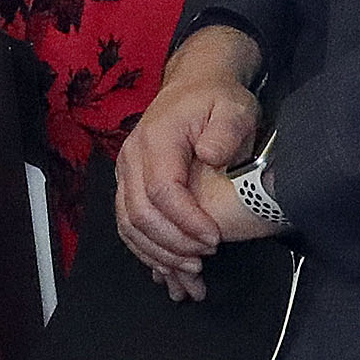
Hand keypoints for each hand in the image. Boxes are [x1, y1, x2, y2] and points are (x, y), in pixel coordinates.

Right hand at [119, 31, 268, 300]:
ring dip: (156, 254)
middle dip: (170, 245)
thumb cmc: (218, 100)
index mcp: (156, 139)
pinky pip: (127, 225)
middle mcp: (131, 158)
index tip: (215, 240)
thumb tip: (210, 157)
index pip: (162, 190)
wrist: (194, 86)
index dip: (186, 221)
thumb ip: (226, 130)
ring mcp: (125, 173)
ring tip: (190, 273)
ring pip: (127, 224)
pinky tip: (168, 271)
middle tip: (203, 262)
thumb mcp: (234, 107)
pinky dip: (146, 251)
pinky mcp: (127, 186)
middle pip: (138, 213)